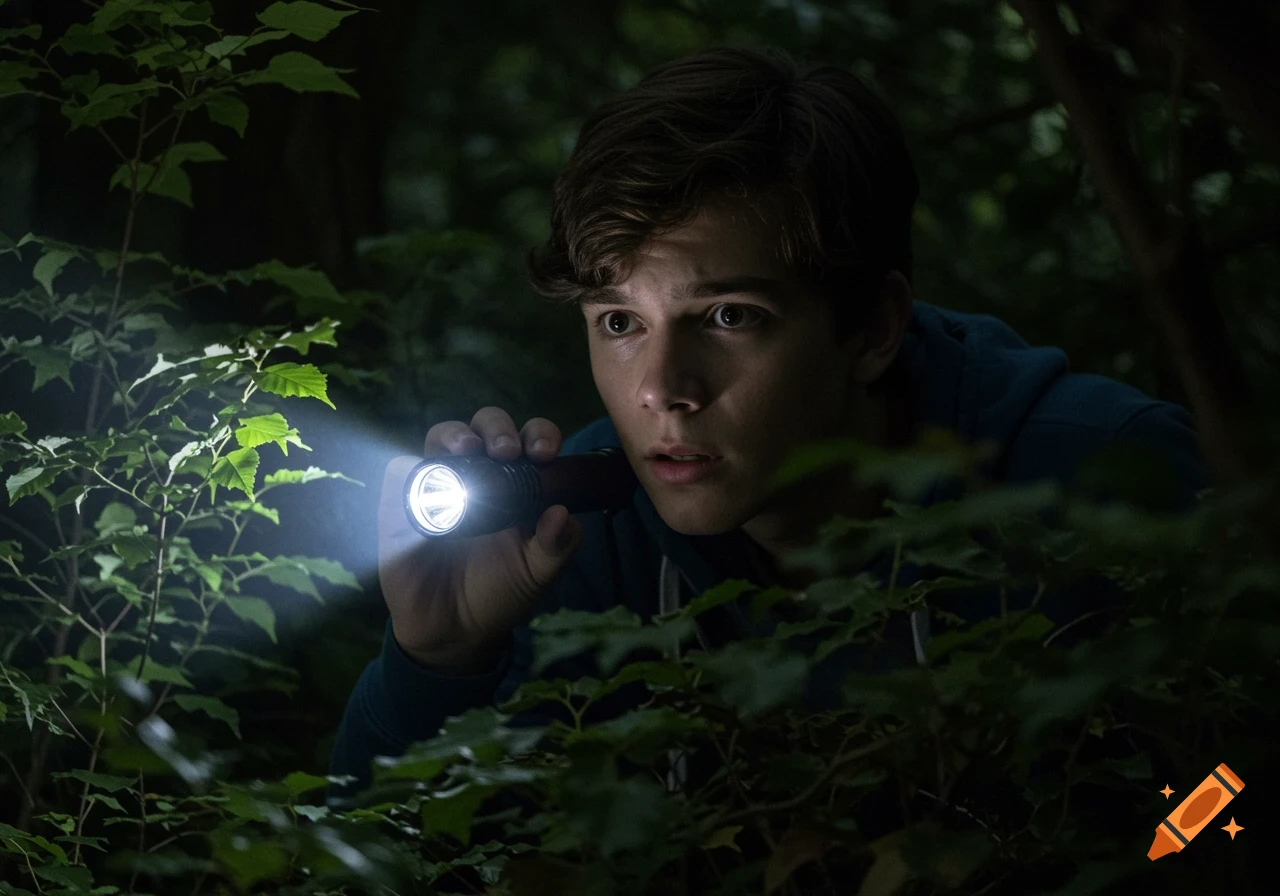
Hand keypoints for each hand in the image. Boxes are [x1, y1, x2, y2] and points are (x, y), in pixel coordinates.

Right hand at [378, 407, 583, 672]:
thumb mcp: (537, 573)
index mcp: (518, 483)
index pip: (529, 441)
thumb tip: (562, 513)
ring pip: (442, 436)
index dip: (539, 435)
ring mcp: (439, 484)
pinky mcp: (402, 504)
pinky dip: (409, 466)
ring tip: (468, 450)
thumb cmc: (499, 592)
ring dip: (456, 434)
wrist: (453, 631)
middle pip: (486, 427)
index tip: (545, 453)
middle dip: (499, 428)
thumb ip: (556, 545)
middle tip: (508, 451)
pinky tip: (423, 477)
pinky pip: (400, 471)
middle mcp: (480, 474)